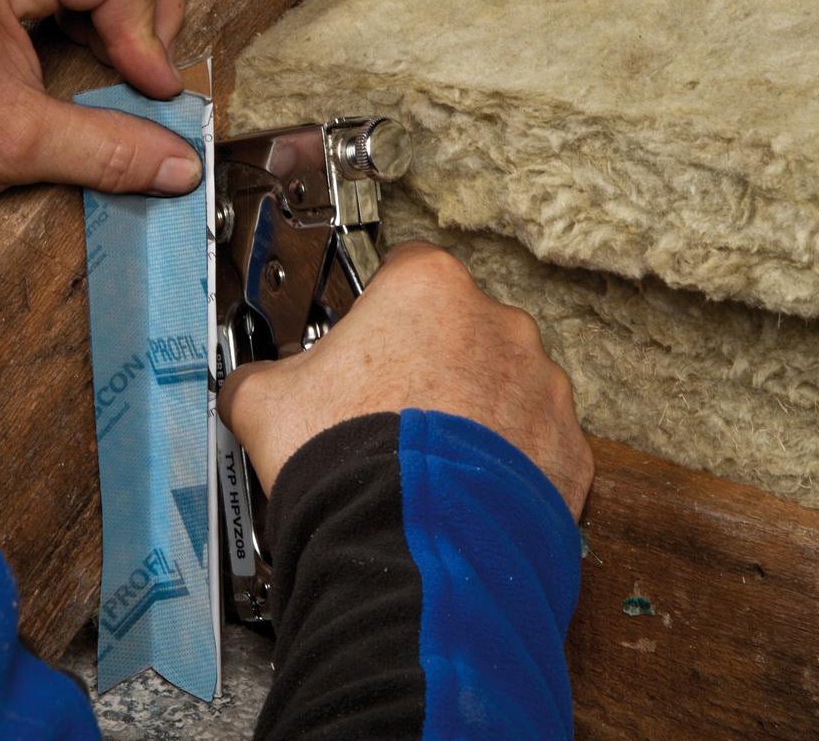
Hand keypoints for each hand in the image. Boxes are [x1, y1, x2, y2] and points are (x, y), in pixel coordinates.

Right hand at [217, 242, 593, 516]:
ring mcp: (542, 386)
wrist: (411, 549)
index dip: (376, 309)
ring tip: (426, 459)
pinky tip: (463, 489)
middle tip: (386, 410)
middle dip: (428, 363)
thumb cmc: (348, 460)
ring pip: (502, 385)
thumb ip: (262, 374)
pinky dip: (507, 463)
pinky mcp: (568, 448)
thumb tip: (251, 385)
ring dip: (472, 412)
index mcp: (428, 288)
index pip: (403, 269)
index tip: (359, 342)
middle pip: (458, 327)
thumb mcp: (265, 400)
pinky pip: (534, 444)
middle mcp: (499, 324)